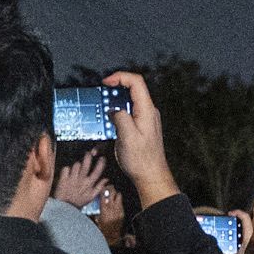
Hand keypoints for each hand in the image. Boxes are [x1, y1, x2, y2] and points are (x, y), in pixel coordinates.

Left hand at [50, 148, 112, 217]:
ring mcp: (72, 179)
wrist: (65, 208)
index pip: (97, 172)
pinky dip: (66, 170)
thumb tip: (107, 179)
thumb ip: (99, 187)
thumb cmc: (78, 202)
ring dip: (76, 165)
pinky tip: (67, 174)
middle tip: (88, 153)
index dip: (101, 164)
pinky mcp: (63, 179)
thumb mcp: (91, 197)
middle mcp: (81, 180)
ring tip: (75, 169)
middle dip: (88, 157)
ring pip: (76, 165)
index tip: (102, 158)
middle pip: (86, 165)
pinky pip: (66, 168)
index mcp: (89, 184)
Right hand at [100, 71, 178, 207]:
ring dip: (115, 103)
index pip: (136, 82)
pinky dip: (118, 113)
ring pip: (129, 101)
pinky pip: (129, 112)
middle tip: (101, 99)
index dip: (120, 77)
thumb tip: (113, 110)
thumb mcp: (127, 137)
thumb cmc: (142, 160)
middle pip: (132, 90)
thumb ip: (120, 117)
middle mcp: (148, 111)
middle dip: (114, 90)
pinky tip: (110, 123)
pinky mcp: (142, 126)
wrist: (151, 175)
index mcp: (147, 110)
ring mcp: (146, 118)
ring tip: (104, 113)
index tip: (105, 82)